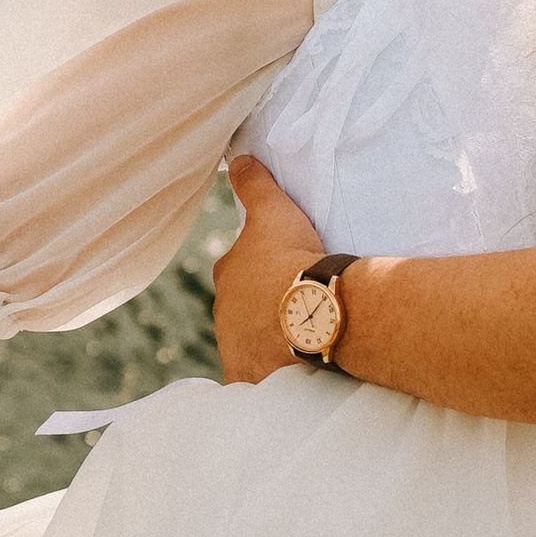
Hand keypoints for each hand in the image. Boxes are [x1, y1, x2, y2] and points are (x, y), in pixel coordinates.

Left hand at [213, 156, 327, 383]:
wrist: (312, 312)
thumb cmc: (292, 259)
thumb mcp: (273, 212)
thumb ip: (254, 185)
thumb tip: (237, 159)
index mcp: (227, 274)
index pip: (236, 270)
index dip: (257, 269)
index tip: (279, 271)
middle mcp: (224, 312)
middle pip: (240, 308)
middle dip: (260, 307)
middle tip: (293, 305)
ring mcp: (235, 346)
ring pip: (248, 340)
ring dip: (265, 338)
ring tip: (298, 337)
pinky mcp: (250, 375)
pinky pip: (255, 377)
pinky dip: (265, 375)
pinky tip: (282, 375)